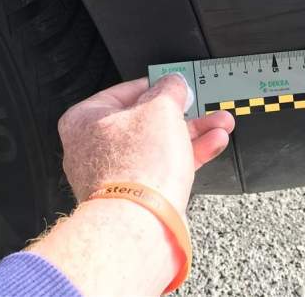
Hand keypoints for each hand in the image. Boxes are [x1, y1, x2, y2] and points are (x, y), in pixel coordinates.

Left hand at [58, 74, 234, 212]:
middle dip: (184, 114)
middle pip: (146, 120)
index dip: (158, 86)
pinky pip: (162, 167)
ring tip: (220, 124)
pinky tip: (212, 144)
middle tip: (204, 106)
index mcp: (85, 119)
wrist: (141, 221)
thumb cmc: (137, 165)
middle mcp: (93, 147)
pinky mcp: (134, 195)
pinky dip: (187, 155)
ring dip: (193, 133)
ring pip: (158, 145)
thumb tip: (174, 82)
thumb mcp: (160, 107)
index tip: (177, 85)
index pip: (125, 91)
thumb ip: (170, 89)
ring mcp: (113, 174)